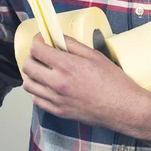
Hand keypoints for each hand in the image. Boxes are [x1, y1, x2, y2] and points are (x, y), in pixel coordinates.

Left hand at [22, 33, 148, 130]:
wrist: (122, 108)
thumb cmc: (113, 82)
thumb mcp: (95, 56)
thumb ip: (73, 45)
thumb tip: (58, 38)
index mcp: (67, 66)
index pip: (37, 50)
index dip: (37, 40)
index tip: (42, 38)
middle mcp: (57, 83)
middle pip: (27, 66)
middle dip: (31, 55)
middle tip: (42, 53)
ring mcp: (56, 99)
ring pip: (28, 85)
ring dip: (32, 73)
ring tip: (43, 69)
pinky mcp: (58, 112)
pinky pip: (36, 99)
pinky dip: (37, 90)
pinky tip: (47, 85)